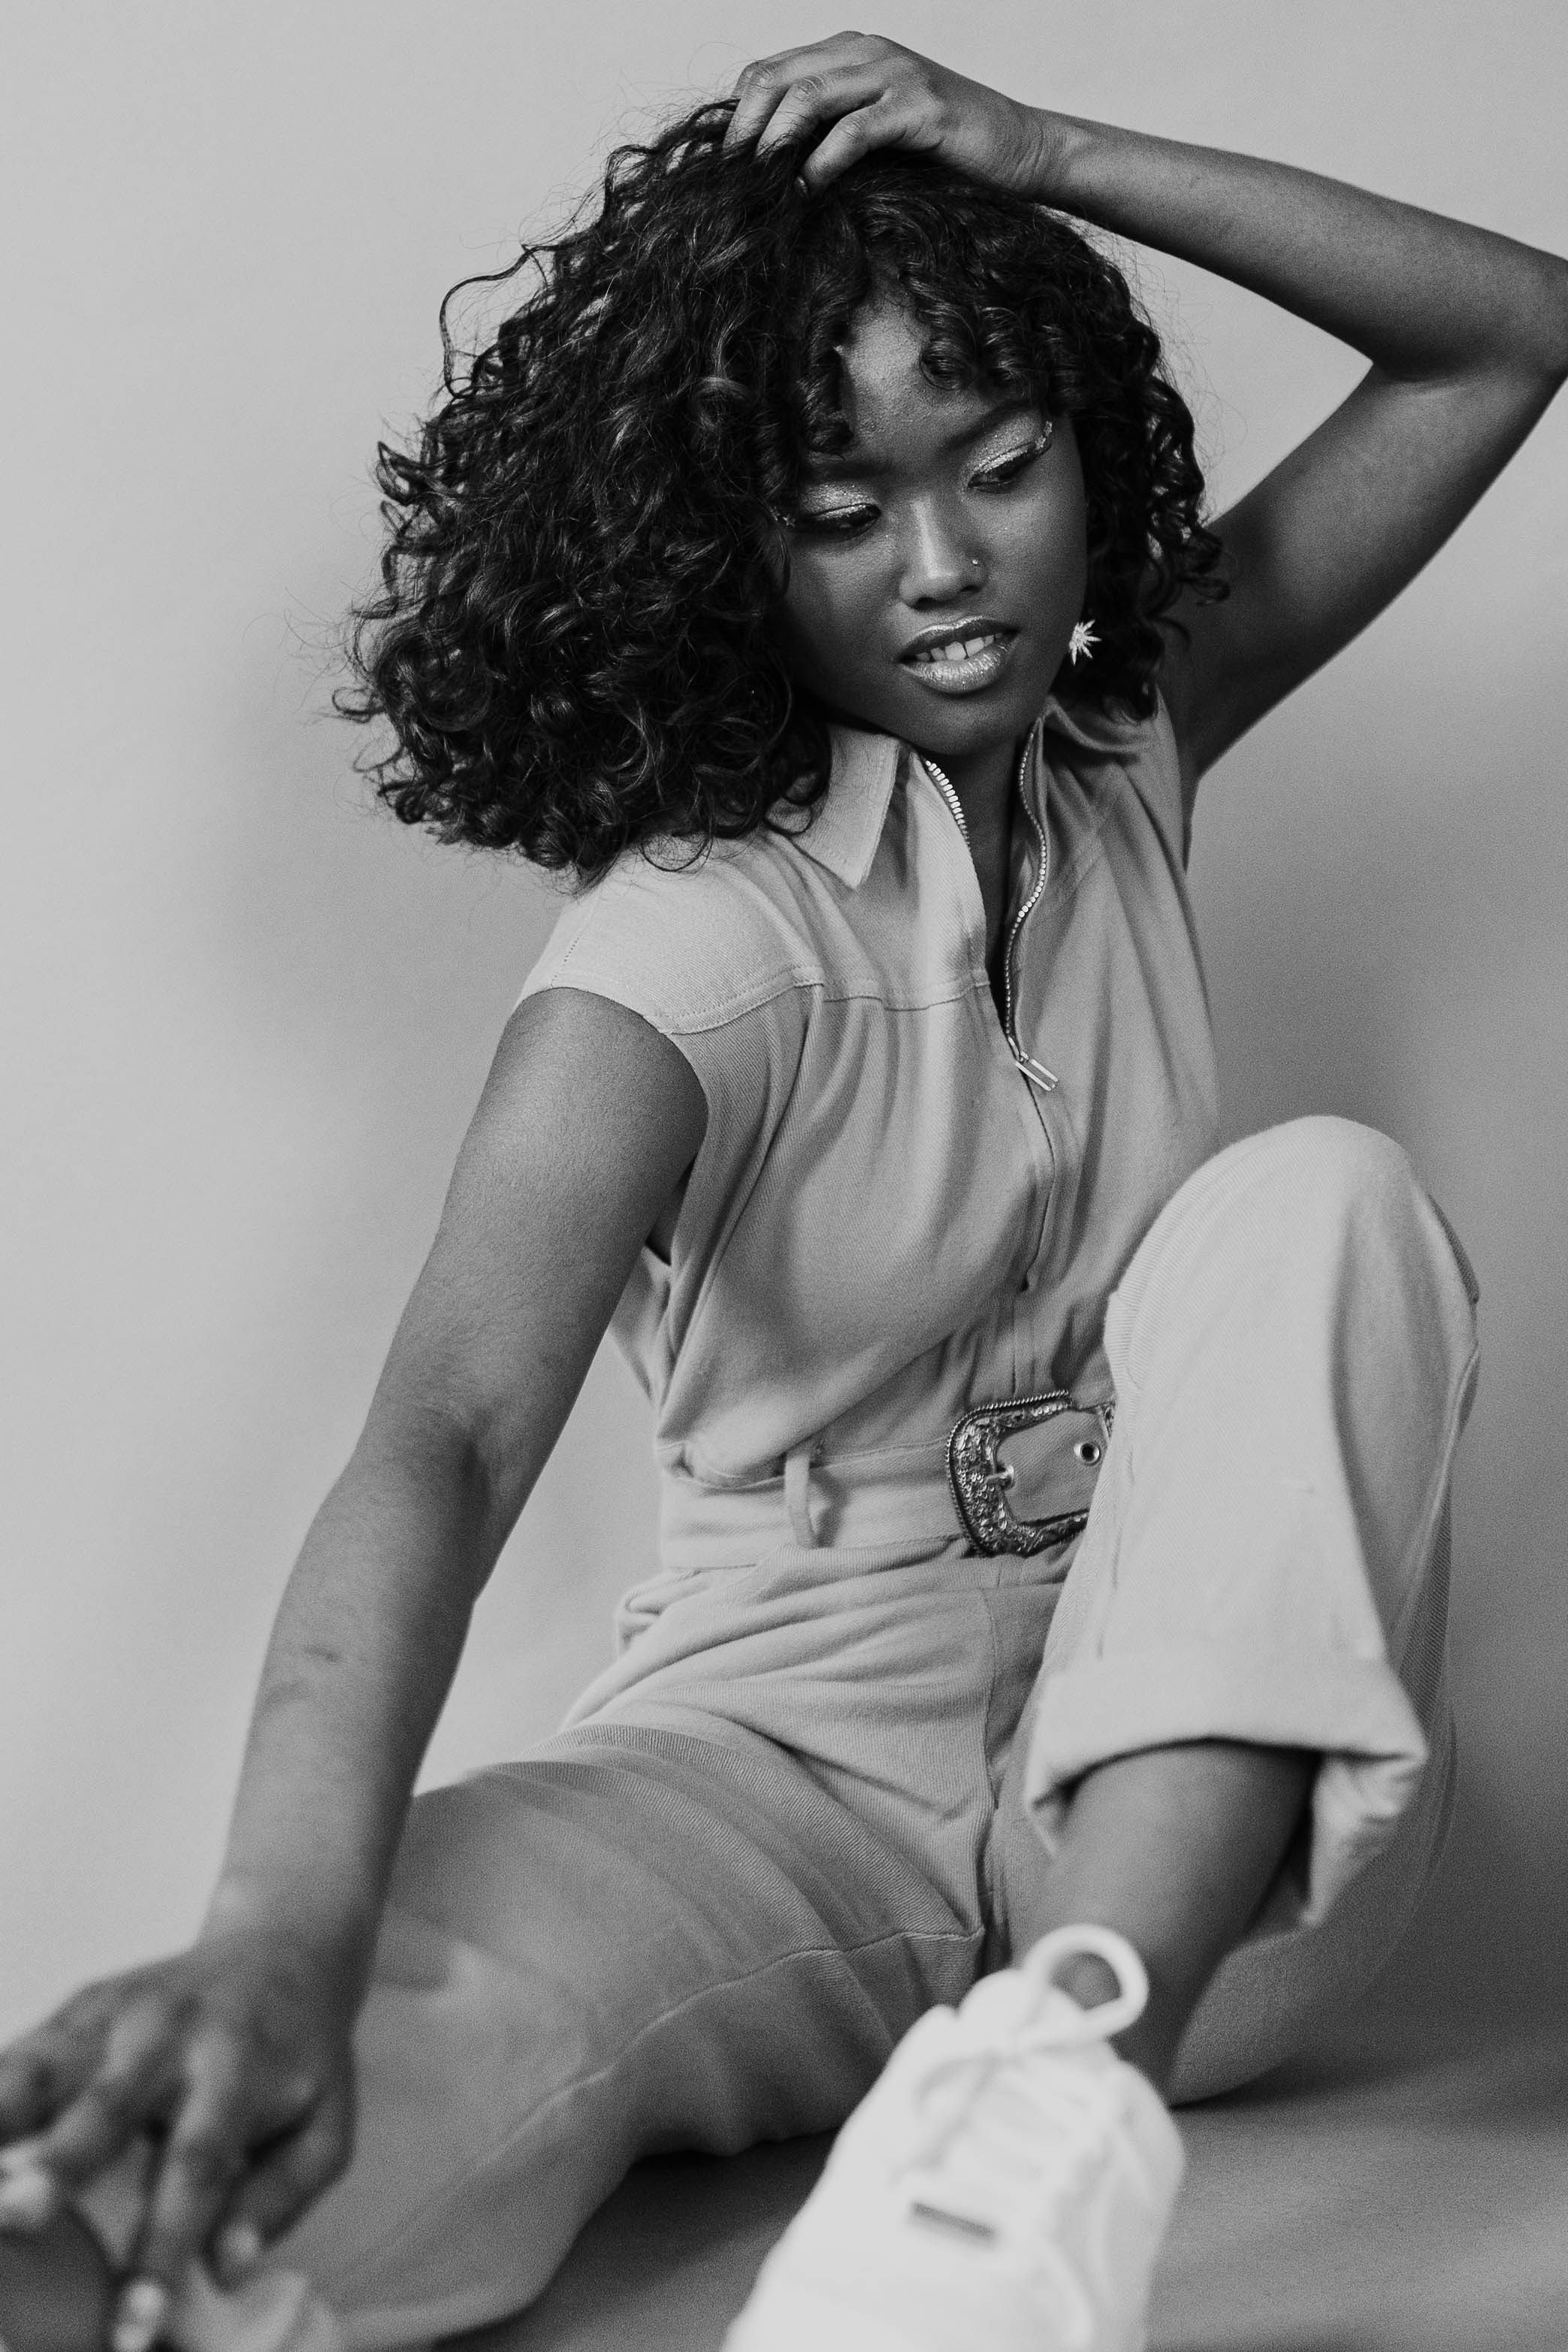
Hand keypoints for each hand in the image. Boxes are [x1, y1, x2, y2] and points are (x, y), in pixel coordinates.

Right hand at [0, 1927, 358, 2350]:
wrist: (286, 1949)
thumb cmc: (299, 2061)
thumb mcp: (325, 2127)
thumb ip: (281, 2195)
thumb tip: (226, 2266)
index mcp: (238, 2070)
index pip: (195, 2169)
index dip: (160, 2251)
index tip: (133, 2329)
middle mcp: (172, 2035)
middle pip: (108, 2105)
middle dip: (59, 2166)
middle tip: (19, 2219)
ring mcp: (117, 2012)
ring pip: (45, 2068)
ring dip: (1, 2119)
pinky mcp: (78, 2006)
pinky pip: (22, 2053)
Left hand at [724, 31, 1070, 199]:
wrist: (1020, 149)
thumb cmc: (946, 153)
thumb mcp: (876, 136)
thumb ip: (829, 135)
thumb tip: (769, 174)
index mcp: (850, 51)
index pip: (769, 70)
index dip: (738, 117)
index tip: (724, 168)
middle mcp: (867, 51)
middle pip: (777, 78)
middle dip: (745, 130)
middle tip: (730, 182)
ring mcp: (894, 73)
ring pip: (808, 96)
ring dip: (775, 144)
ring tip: (760, 188)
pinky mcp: (919, 107)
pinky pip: (854, 130)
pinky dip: (822, 163)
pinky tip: (808, 192)